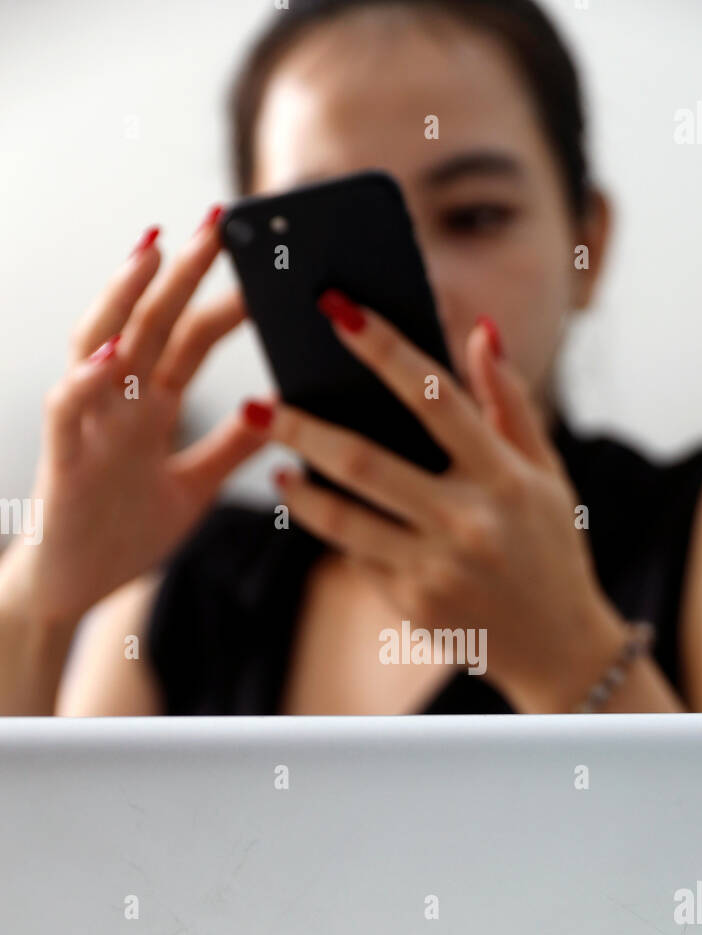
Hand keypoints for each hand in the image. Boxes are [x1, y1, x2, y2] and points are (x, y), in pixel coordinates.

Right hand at [3, 210, 272, 622]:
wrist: (73, 587)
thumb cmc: (123, 533)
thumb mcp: (194, 488)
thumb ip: (230, 449)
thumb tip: (280, 412)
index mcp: (150, 408)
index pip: (189, 338)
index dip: (220, 299)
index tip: (258, 261)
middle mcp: (118, 404)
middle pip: (151, 324)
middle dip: (182, 272)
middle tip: (219, 221)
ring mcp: (88, 425)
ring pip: (101, 344)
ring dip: (125, 297)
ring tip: (153, 251)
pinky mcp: (63, 458)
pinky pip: (68, 408)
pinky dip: (88, 379)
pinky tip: (114, 352)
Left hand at [267, 291, 618, 709]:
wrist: (558, 648)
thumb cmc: (550, 547)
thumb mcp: (548, 475)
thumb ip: (510, 403)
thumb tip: (479, 331)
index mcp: (506, 479)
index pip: (436, 398)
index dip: (384, 349)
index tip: (338, 311)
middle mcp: (469, 523)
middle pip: (365, 462)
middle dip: (302, 428)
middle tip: (258, 403)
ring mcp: (436, 569)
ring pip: (343, 518)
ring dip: (300, 488)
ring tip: (277, 465)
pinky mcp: (412, 603)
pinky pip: (358, 556)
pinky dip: (335, 528)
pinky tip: (316, 506)